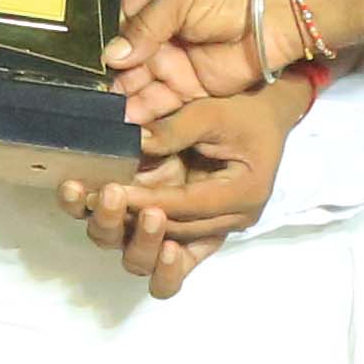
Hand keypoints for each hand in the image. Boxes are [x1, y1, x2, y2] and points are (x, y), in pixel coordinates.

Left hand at [61, 79, 303, 296]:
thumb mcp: (212, 113)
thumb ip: (173, 130)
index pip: (187, 208)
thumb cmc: (244, 111)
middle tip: (107, 197)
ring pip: (163, 252)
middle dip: (133, 222)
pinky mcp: (195, 225)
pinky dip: (135, 235)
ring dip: (127, 232)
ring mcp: (212, 227)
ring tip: (100, 204)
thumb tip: (130, 142)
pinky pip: (165, 248)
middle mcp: (230, 221)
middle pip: (174, 240)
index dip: (147, 201)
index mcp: (243, 197)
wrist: (263, 115)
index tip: (112, 189)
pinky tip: (106, 215)